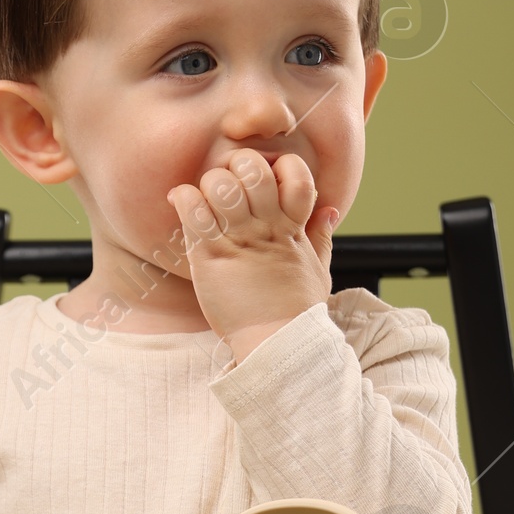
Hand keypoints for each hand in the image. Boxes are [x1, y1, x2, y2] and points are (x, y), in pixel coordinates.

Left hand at [166, 150, 339, 364]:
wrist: (276, 345)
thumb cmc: (295, 312)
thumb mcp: (317, 270)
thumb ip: (321, 236)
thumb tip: (330, 210)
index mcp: (293, 227)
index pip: (295, 173)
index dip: (280, 167)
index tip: (269, 181)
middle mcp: (267, 227)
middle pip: (253, 169)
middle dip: (238, 168)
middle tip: (230, 185)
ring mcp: (238, 239)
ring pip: (220, 183)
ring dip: (209, 184)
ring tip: (207, 200)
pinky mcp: (210, 255)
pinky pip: (192, 209)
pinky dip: (183, 199)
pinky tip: (184, 205)